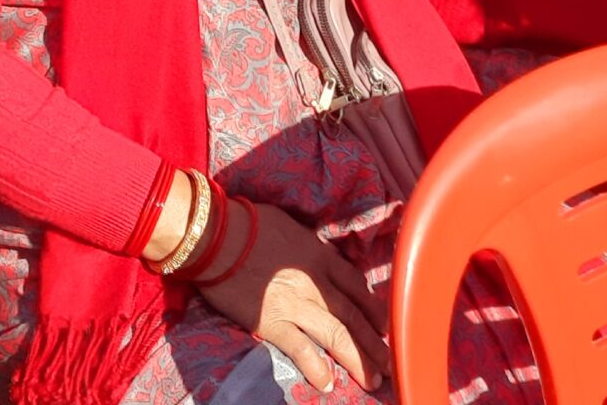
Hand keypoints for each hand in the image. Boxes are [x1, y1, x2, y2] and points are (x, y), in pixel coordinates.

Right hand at [196, 200, 389, 394]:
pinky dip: (315, 367)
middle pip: (354, 316)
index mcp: (320, 256)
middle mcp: (315, 283)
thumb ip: (310, 248)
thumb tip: (320, 259)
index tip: (384, 325)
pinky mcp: (272, 322)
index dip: (373, 308)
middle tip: (390, 363)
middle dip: (374, 342)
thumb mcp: (291, 227)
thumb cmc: (249, 223)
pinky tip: (327, 383)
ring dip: (358, 359)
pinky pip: (300, 348)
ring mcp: (295, 304)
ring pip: (336, 335)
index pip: (356, 286)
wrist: (216, 235)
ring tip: (373, 379)